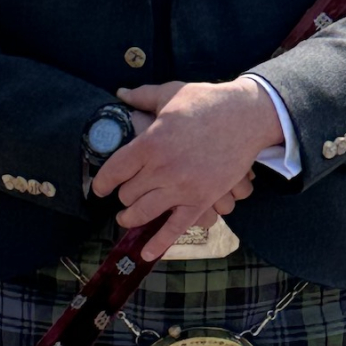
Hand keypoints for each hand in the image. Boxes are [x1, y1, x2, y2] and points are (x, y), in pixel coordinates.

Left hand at [91, 77, 280, 258]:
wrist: (246, 116)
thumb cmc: (207, 102)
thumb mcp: (171, 92)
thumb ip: (142, 96)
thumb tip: (120, 93)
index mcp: (149, 143)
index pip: (113, 171)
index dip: (102, 183)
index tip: (100, 188)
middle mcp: (161, 169)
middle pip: (127, 194)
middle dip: (123, 195)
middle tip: (124, 195)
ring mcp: (181, 187)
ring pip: (143, 213)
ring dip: (131, 218)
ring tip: (128, 217)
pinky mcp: (201, 200)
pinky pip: (175, 228)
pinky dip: (159, 243)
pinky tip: (145, 253)